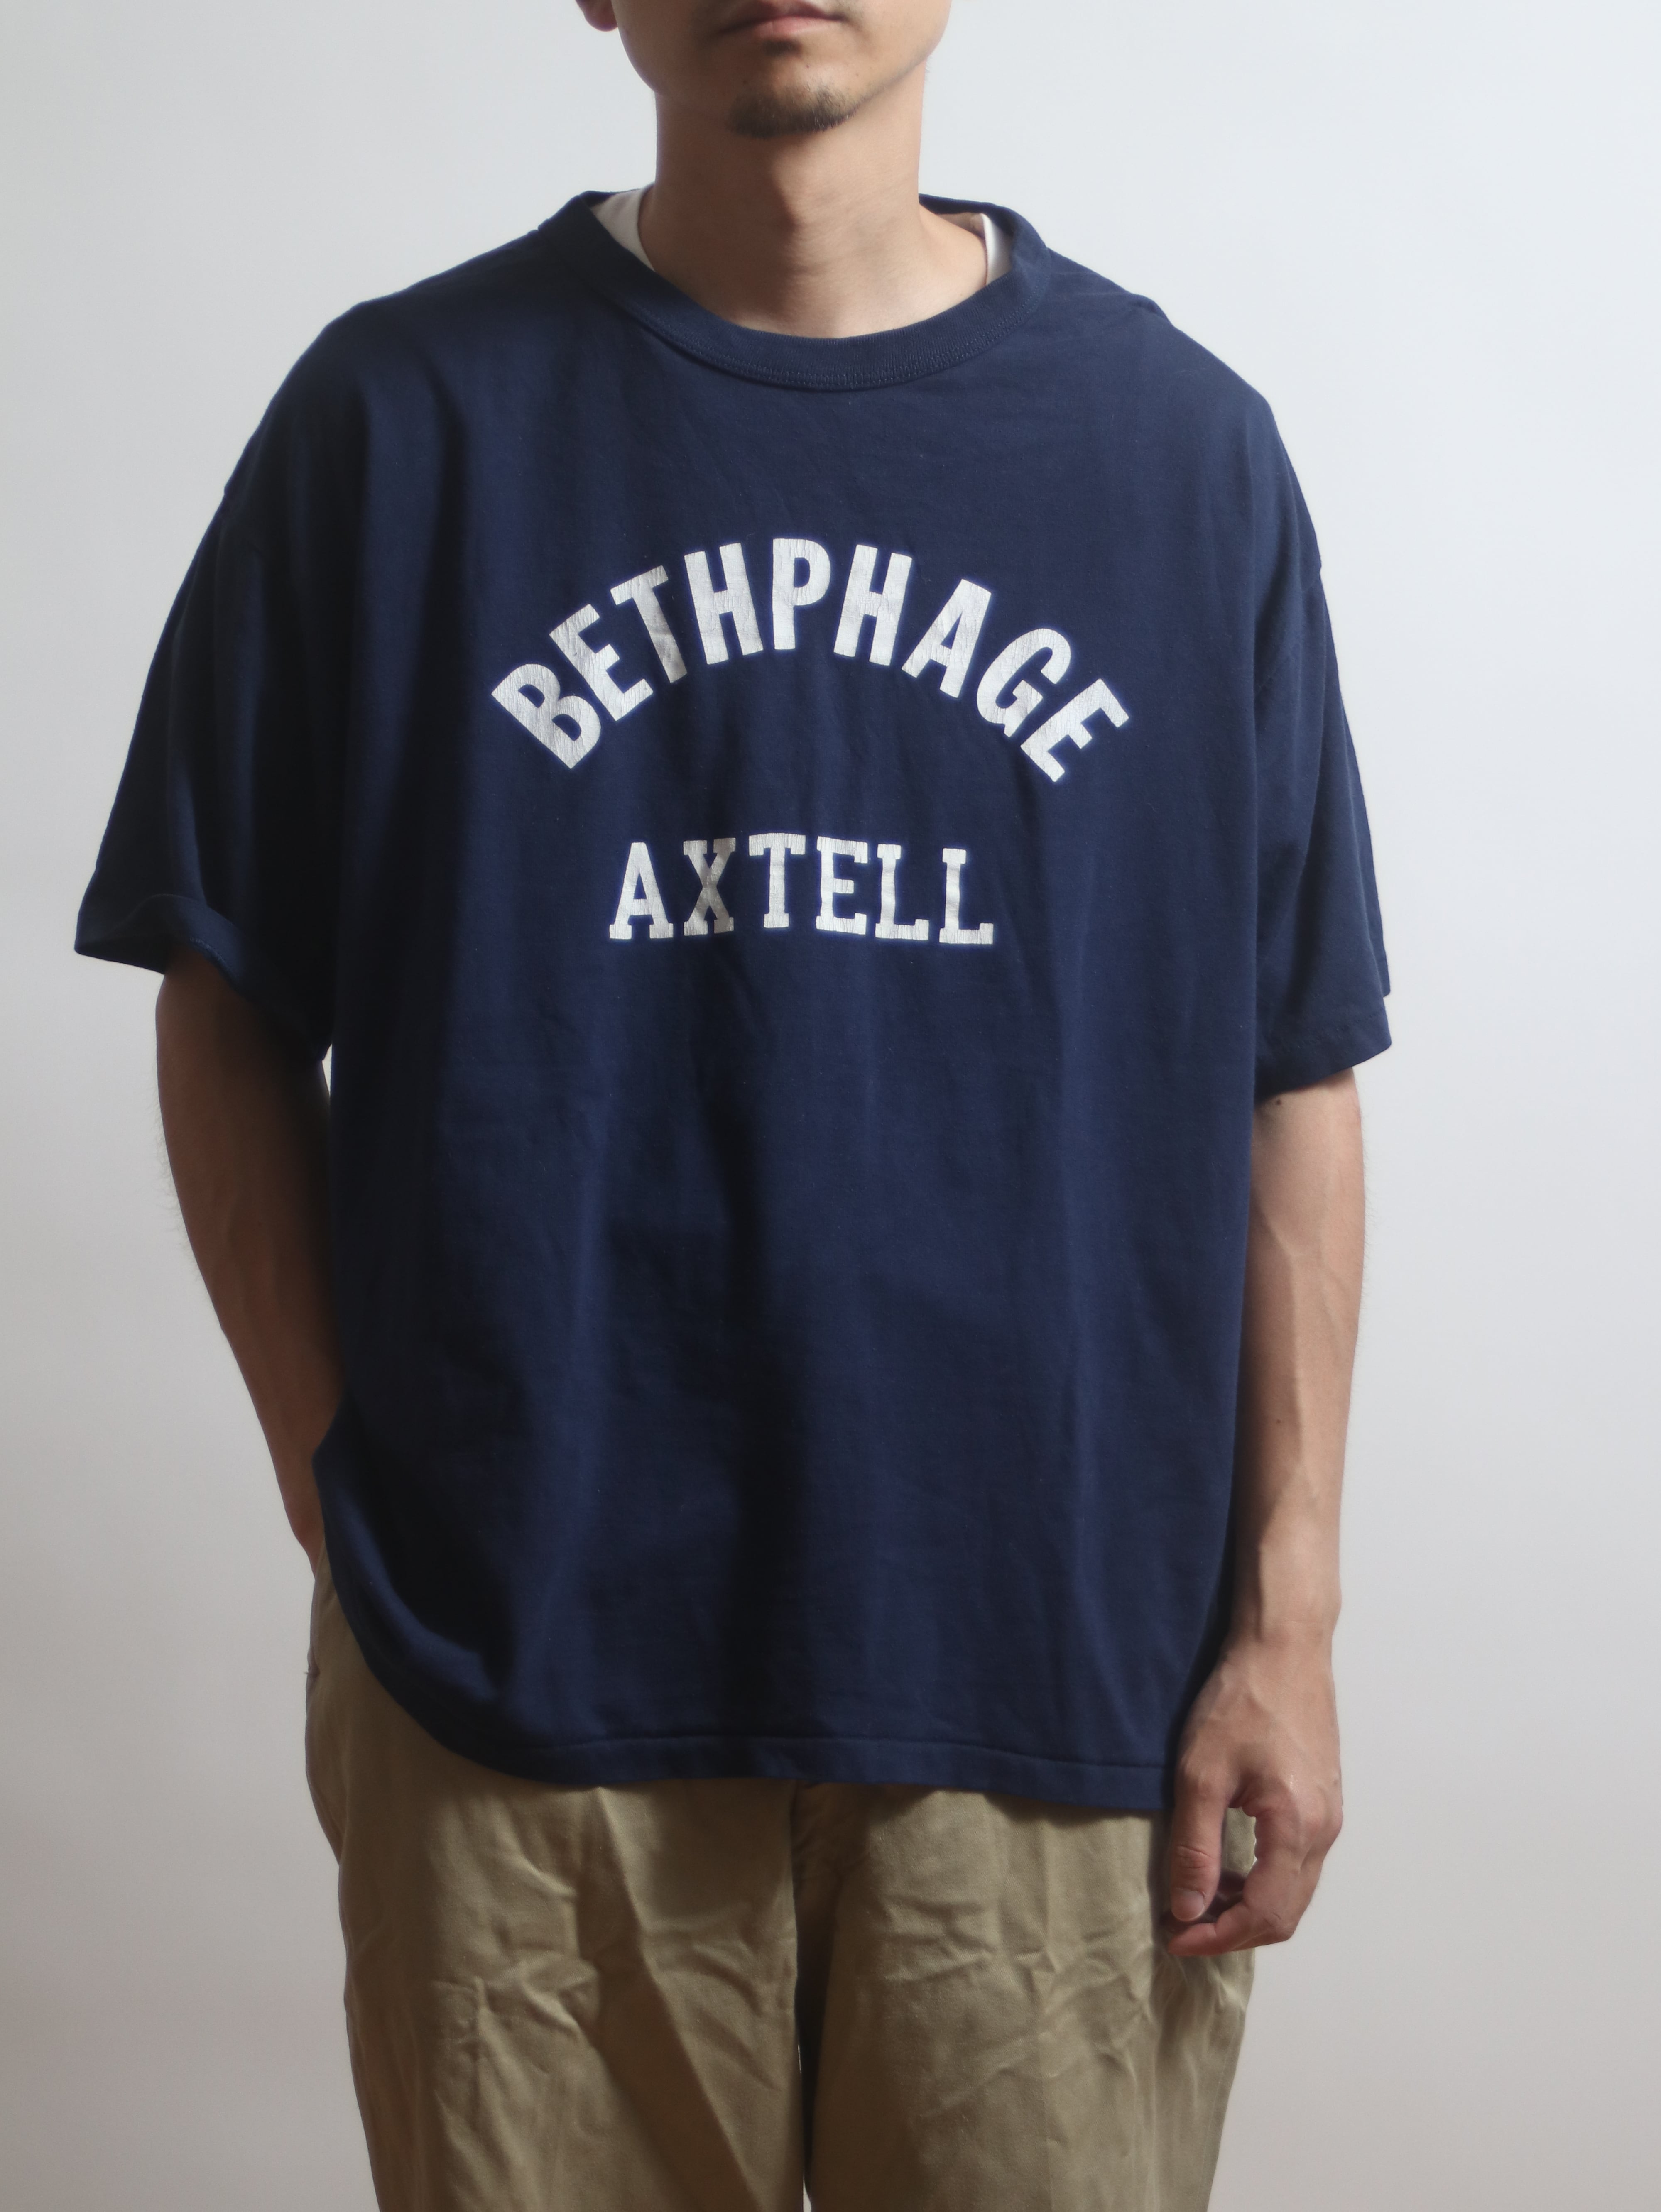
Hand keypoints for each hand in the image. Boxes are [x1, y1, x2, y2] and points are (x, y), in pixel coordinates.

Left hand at [1164, 1631, 1342, 1956]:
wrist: (1284, 1648)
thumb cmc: (1242, 1700)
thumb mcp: (1201, 1774)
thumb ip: (1196, 1848)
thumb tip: (1189, 1910)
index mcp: (1298, 1828)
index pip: (1265, 1915)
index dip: (1218, 1937)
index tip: (1175, 1936)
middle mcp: (1324, 1830)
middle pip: (1285, 1913)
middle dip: (1232, 1930)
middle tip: (1182, 1924)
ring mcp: (1329, 1816)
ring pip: (1293, 1890)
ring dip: (1247, 1905)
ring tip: (1197, 1895)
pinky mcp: (1323, 1801)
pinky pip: (1297, 1862)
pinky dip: (1262, 1878)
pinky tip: (1227, 1863)